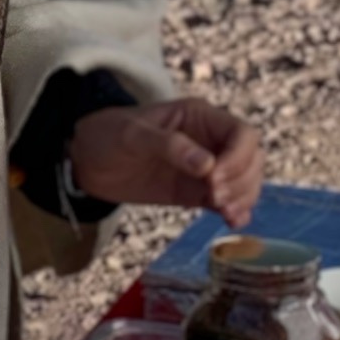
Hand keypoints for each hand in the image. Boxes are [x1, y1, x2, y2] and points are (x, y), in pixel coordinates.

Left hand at [63, 93, 265, 227]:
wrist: (88, 160)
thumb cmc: (109, 135)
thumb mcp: (133, 134)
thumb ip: (170, 146)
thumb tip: (208, 166)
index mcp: (201, 117)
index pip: (242, 134)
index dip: (238, 157)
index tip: (215, 178)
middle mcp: (211, 141)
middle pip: (251, 159)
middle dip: (241, 180)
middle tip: (215, 198)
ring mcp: (207, 168)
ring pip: (245, 182)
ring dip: (243, 198)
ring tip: (226, 213)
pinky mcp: (198, 191)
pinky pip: (228, 201)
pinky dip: (236, 211)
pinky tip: (232, 221)